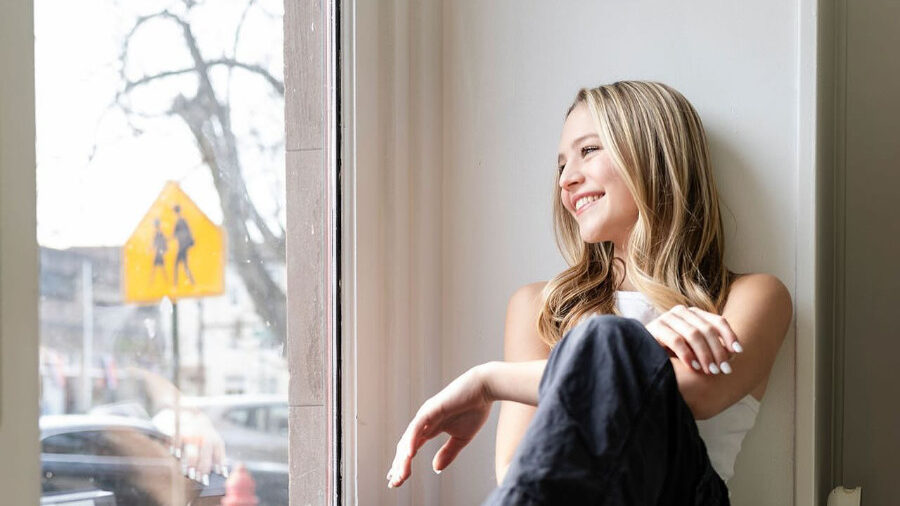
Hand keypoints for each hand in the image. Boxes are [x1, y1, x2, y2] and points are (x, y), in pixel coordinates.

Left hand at [386, 366, 493, 488]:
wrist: (485, 389)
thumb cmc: (475, 409)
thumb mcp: (461, 438)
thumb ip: (448, 452)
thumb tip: (435, 469)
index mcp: (430, 428)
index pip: (412, 449)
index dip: (404, 465)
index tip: (398, 481)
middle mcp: (424, 422)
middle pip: (406, 446)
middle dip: (399, 465)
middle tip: (393, 483)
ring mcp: (426, 415)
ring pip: (409, 439)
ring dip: (403, 458)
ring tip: (398, 475)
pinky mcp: (432, 409)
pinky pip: (418, 427)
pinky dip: (412, 441)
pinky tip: (408, 455)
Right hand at [645, 305, 742, 374]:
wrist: (642, 352)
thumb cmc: (672, 352)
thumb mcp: (694, 347)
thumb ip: (711, 346)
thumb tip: (734, 352)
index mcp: (694, 313)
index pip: (718, 321)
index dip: (730, 335)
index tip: (738, 352)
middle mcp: (682, 312)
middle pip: (707, 329)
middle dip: (718, 350)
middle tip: (724, 369)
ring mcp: (668, 318)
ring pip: (693, 334)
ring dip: (704, 354)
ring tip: (710, 371)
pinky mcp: (655, 327)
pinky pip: (676, 340)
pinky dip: (687, 354)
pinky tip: (693, 367)